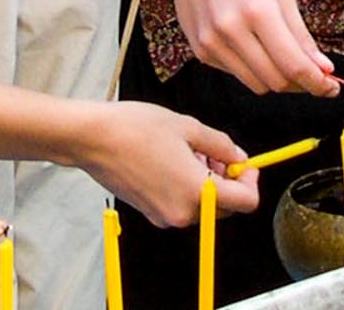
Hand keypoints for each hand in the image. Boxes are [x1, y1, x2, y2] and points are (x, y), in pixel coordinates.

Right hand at [77, 102, 255, 227]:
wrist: (91, 139)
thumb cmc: (135, 129)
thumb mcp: (188, 127)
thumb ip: (221, 145)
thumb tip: (239, 157)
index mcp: (197, 191)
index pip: (245, 201)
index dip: (251, 181)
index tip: (245, 164)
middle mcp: (183, 212)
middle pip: (225, 207)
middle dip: (228, 181)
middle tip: (216, 153)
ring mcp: (165, 216)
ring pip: (203, 207)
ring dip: (206, 184)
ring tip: (190, 152)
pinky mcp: (150, 213)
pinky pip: (181, 206)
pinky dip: (186, 189)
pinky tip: (172, 162)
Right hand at [159, 0, 335, 92]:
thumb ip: (300, 34)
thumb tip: (323, 68)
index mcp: (258, 10)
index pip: (293, 65)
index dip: (317, 83)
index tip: (332, 88)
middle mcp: (232, 30)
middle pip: (277, 81)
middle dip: (301, 84)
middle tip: (314, 76)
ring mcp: (212, 43)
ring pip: (257, 84)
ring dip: (277, 79)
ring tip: (283, 58)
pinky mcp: (201, 52)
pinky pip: (237, 74)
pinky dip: (253, 69)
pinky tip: (251, 45)